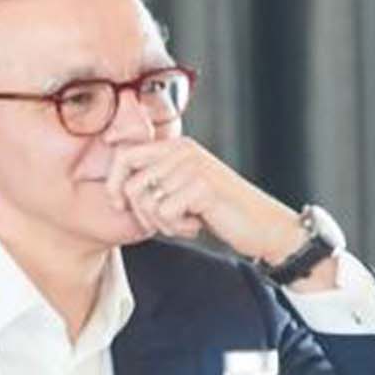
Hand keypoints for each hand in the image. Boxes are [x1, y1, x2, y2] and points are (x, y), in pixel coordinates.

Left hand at [104, 136, 335, 287]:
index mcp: (177, 146)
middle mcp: (184, 151)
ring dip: (162, 223)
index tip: (119, 206)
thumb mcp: (182, 188)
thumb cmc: (217, 210)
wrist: (260, 225)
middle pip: (132, 185)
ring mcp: (194, 167)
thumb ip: (155, 180)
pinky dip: (177, 228)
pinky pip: (165, 213)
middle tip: (162, 223)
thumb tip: (114, 189)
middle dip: (141, 213)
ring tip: (184, 223)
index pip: (124, 156)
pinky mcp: (203, 187)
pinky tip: (196, 226)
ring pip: (148, 203)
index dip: (113, 184)